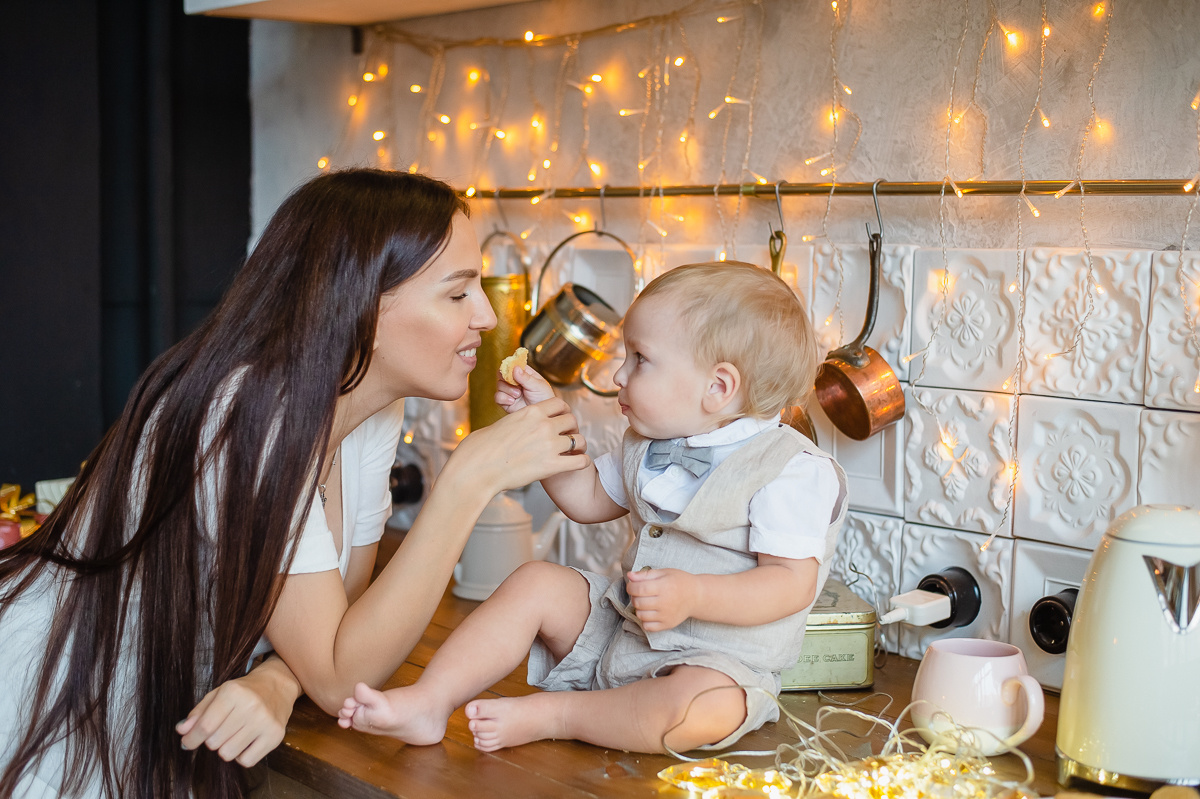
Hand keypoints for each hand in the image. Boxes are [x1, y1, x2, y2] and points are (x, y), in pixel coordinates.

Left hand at [177, 656, 299, 766]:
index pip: (205, 726)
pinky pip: (246, 761)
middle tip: (221, 730)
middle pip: (214, 742)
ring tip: (234, 735)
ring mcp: (265, 722)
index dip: (191, 739)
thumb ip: (198, 712)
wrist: (278, 685)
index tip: (187, 743)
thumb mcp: (219, 693)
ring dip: (226, 748)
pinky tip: (246, 741)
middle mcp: (251, 706)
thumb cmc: (244, 691)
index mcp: (233, 692)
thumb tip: (182, 731)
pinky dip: (241, 755)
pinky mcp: (276, 736)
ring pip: (228, 754)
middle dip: (212, 740)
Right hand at [448, 395, 588, 495]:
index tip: (560, 419)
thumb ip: (519, 420)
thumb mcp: (503, 424)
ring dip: (577, 446)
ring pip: (579, 440)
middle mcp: (544, 425)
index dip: (562, 412)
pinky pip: (580, 461)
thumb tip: (521, 424)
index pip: (559, 404)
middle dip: (570, 428)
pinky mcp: (552, 465)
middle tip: (567, 437)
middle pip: (571, 420)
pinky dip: (582, 462)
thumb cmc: (482, 448)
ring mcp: (550, 445)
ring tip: (574, 451)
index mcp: (531, 412)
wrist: (478, 468)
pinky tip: (577, 463)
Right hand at [494, 365, 556, 412]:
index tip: (511, 370)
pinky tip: (512, 401)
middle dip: (506, 378)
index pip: (513, 364)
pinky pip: (498, 397)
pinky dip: (503, 398)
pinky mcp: (506, 402)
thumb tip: (515, 368)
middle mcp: (515, 381)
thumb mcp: (538, 386)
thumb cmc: (544, 399)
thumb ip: (526, 378)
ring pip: (499, 385)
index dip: (510, 366)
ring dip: (508, 389)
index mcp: (525, 373)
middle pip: (502, 373)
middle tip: (513, 383)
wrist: (542, 416)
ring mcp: (510, 391)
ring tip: (518, 395)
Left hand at [625, 568, 698, 631]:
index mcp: (664, 587)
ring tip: (646, 602)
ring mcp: (666, 615)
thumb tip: (630, 575)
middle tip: (640, 593)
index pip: (638, 589)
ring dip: (639, 608)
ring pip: (640, 615)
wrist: (697, 596)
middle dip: (634, 597)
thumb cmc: (680, 581)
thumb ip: (646, 574)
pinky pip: (647, 626)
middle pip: (638, 602)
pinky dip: (645, 620)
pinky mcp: (667, 625)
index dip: (631, 587)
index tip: (633, 585)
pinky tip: (650, 612)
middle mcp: (665, 602)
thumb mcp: (664, 572)